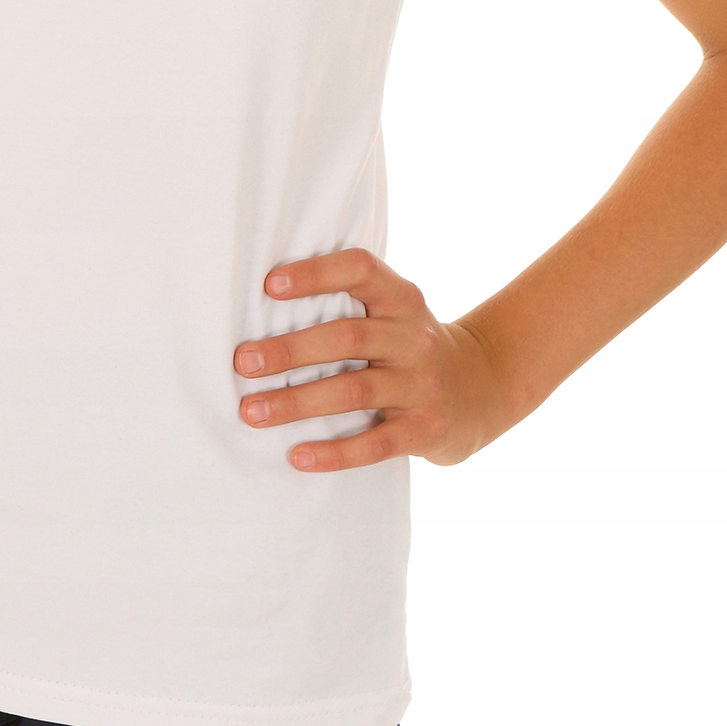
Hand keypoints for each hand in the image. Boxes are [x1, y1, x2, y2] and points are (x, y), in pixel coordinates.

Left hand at [234, 248, 499, 470]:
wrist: (483, 389)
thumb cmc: (410, 348)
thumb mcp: (395, 314)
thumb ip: (349, 308)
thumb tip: (260, 315)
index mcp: (401, 299)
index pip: (361, 270)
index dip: (316, 274)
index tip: (269, 285)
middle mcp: (415, 337)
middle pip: (347, 338)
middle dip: (290, 351)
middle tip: (243, 363)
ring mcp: (423, 385)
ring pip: (354, 390)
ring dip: (297, 402)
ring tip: (252, 411)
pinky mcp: (427, 429)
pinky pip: (375, 444)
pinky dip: (334, 452)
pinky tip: (297, 455)